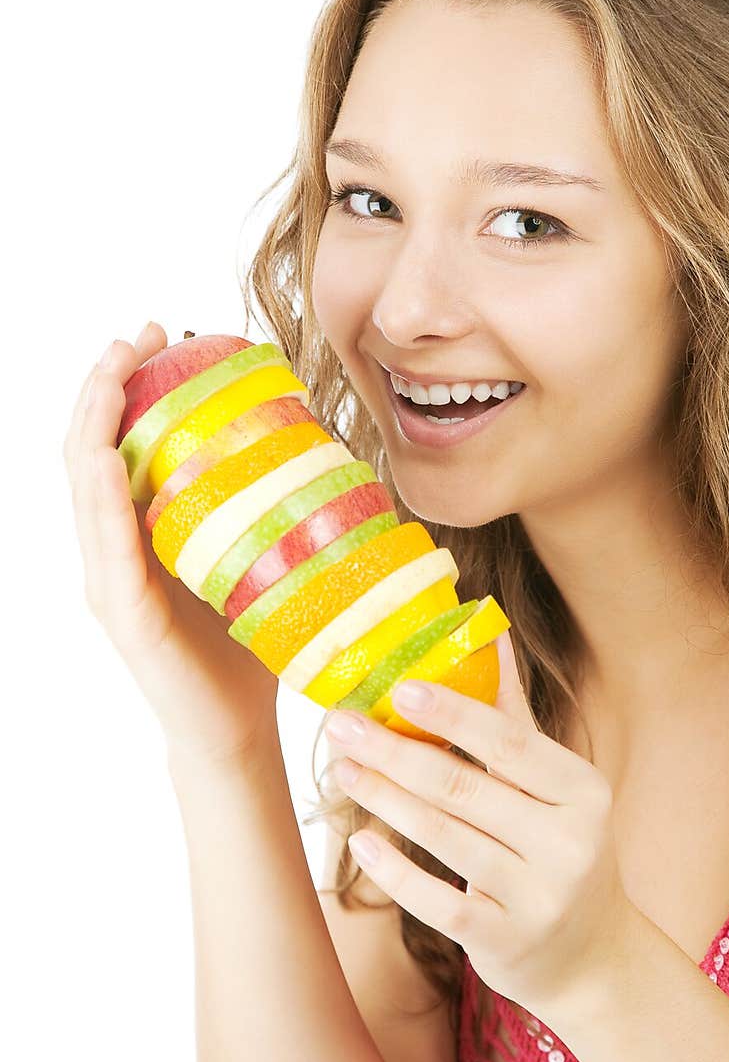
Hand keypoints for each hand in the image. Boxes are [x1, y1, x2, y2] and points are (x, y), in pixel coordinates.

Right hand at [62, 322, 279, 764]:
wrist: (237, 728)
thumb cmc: (248, 644)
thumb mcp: (253, 558)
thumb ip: (260, 507)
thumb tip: (312, 441)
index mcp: (139, 533)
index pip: (119, 444)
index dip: (128, 385)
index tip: (161, 335)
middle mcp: (112, 551)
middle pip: (90, 450)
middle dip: (107, 384)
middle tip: (139, 332)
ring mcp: (110, 582)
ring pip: (84, 487)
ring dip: (94, 421)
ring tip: (115, 370)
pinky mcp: (124, 615)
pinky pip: (105, 546)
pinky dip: (102, 495)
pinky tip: (108, 457)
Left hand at [323, 631, 634, 1022]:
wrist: (592, 956)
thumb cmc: (560, 847)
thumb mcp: (555, 785)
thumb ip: (514, 712)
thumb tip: (488, 628)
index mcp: (583, 790)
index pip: (510, 742)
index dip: (453, 713)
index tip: (398, 687)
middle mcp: (569, 843)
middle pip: (465, 787)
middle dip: (395, 752)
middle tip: (341, 723)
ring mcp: (540, 897)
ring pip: (446, 838)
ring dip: (384, 799)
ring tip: (342, 768)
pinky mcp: (507, 942)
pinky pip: (439, 904)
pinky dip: (396, 872)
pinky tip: (360, 840)